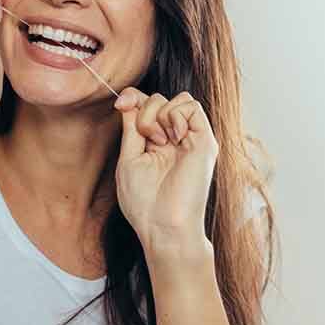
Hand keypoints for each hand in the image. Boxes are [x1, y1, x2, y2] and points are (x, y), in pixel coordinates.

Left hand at [113, 87, 218, 252]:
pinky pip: (192, 106)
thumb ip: (131, 127)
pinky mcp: (204, 141)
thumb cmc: (143, 201)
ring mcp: (191, 138)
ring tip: (159, 141)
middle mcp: (175, 137)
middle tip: (146, 139)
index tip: (120, 104)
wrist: (163, 227)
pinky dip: (176, 115)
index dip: (133, 97)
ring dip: (159, 114)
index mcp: (156, 141)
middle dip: (144, 111)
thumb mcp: (129, 157)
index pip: (146, 104)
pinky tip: (172, 137)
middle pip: (159, 98)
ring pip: (178, 98)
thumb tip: (129, 99)